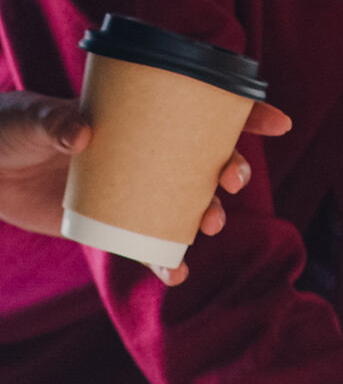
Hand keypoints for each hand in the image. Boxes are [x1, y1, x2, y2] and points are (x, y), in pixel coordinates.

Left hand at [0, 92, 290, 283]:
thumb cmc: (4, 131)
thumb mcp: (25, 119)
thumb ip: (52, 122)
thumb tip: (83, 135)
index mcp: (137, 117)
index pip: (198, 109)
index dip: (243, 114)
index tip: (276, 121)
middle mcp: (145, 154)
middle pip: (207, 161)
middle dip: (233, 170)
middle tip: (230, 182)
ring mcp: (135, 190)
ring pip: (190, 205)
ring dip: (211, 216)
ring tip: (209, 226)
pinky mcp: (117, 224)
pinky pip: (153, 248)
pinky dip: (168, 264)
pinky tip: (174, 274)